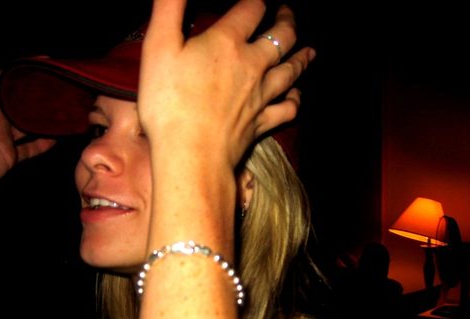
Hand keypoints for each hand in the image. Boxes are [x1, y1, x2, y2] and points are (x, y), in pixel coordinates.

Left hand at [0, 46, 54, 211]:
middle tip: (61, 84)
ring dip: (45, 116)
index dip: (23, 70)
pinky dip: (45, 143)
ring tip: (65, 107)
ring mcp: (3, 137)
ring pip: (30, 123)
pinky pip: (31, 148)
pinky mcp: (9, 157)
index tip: (44, 62)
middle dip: (40, 93)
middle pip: (22, 101)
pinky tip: (59, 135)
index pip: (5, 80)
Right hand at [138, 0, 314, 169]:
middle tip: (288, 14)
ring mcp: (261, 96)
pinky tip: (297, 96)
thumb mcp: (159, 46)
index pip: (252, 9)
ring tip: (310, 51)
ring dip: (301, 58)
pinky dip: (296, 100)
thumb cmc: (169, 101)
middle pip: (281, 37)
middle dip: (287, 21)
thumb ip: (170, 8)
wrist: (190, 154)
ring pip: (290, 71)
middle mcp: (253, 64)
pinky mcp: (261, 123)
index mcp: (227, 42)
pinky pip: (288, 109)